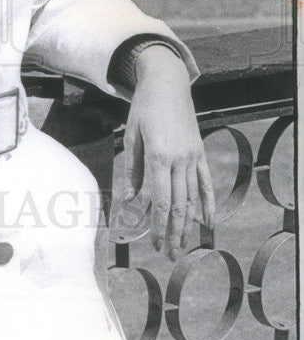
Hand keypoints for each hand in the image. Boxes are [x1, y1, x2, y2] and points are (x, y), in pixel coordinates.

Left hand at [122, 46, 214, 259]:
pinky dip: (208, 204)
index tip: (155, 243)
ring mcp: (193, 156)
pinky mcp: (200, 152)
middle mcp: (180, 159)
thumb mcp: (131, 135)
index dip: (159, 225)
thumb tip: (131, 198)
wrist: (167, 83)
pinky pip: (206, 183)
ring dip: (189, 225)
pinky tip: (208, 224)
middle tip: (170, 255)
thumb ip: (132, 169)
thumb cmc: (143, 108)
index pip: (161, 200)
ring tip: (184, 246)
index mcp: (159, 156)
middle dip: (174, 232)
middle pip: (179, 205)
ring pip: (194, 198)